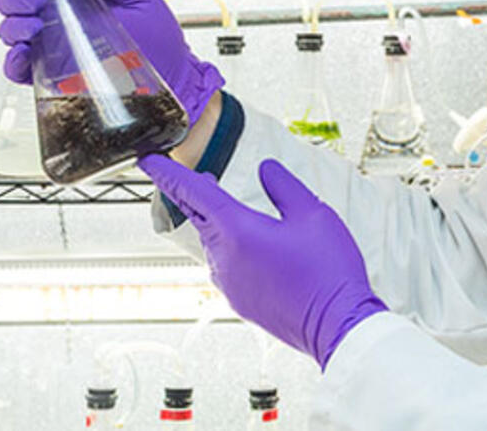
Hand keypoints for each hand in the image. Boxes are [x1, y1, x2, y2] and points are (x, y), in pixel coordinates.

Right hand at [0, 0, 224, 125]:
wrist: (173, 78)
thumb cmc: (161, 39)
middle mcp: (58, 19)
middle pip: (13, 0)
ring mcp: (53, 48)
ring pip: (11, 31)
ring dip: (13, 24)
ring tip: (35, 25)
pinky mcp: (54, 76)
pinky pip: (20, 69)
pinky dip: (14, 61)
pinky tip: (25, 53)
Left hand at [138, 154, 387, 368]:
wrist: (337, 324)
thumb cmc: (328, 272)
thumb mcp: (312, 214)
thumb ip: (283, 186)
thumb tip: (266, 170)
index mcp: (237, 230)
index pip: (190, 192)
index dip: (167, 173)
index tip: (149, 161)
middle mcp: (224, 258)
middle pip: (200, 216)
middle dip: (197, 195)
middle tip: (199, 178)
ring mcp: (229, 283)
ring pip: (213, 243)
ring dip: (220, 224)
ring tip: (238, 213)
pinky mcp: (239, 301)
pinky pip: (226, 267)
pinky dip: (233, 250)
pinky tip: (256, 249)